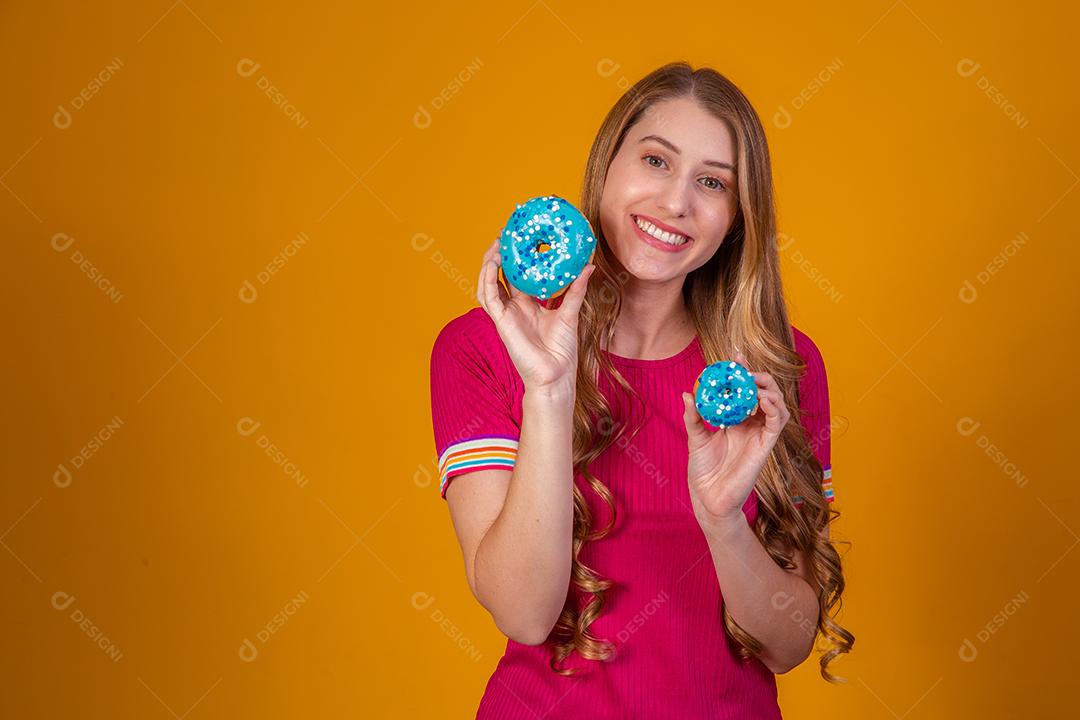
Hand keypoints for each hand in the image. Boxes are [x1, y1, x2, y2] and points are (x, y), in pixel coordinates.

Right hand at [477, 237, 595, 391]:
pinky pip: (488, 297)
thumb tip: (588, 266)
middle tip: (505, 233)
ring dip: (489, 263)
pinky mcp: (501, 322)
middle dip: (500, 254)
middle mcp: (514, 306)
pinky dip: (487, 280)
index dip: (517, 256)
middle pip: (500, 274)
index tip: (521, 235)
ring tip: (496, 244)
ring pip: (489, 283)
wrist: (556, 375)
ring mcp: (506, 314)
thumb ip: (576, 289)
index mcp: (528, 303)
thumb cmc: (562, 350)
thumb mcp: (570, 312)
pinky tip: (492, 264)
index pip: (518, 274)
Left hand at [680, 351, 791, 530]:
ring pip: (776, 405)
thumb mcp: (695, 437)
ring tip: (756, 381)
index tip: (735, 356)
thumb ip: (693, 416)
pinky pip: (776, 423)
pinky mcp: (765, 447)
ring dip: (770, 389)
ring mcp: (759, 435)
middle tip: (745, 369)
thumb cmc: (702, 469)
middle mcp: (750, 425)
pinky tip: (763, 399)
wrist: (707, 496)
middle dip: (758, 377)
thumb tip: (686, 394)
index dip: (743, 373)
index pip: (744, 391)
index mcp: (736, 420)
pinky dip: (774, 408)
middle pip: (764, 394)